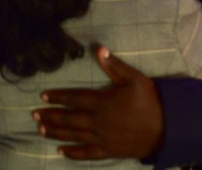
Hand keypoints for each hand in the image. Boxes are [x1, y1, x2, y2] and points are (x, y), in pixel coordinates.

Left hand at [31, 45, 163, 159]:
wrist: (167, 128)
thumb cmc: (150, 101)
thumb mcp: (134, 78)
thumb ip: (115, 65)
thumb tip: (99, 48)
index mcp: (101, 102)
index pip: (73, 98)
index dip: (57, 97)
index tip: (42, 96)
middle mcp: (97, 121)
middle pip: (68, 119)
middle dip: (50, 116)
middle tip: (34, 115)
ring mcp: (102, 137)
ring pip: (73, 135)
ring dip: (55, 132)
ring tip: (40, 129)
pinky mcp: (108, 150)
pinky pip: (87, 153)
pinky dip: (72, 153)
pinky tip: (61, 151)